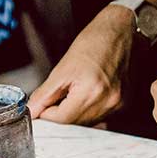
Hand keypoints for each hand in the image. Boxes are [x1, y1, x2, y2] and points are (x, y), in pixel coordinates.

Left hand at [29, 6, 134, 124]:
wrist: (119, 32)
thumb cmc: (93, 43)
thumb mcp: (62, 68)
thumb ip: (44, 94)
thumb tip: (32, 111)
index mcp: (92, 91)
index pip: (62, 120)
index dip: (48, 114)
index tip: (43, 105)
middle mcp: (108, 101)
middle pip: (76, 125)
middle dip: (61, 115)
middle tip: (59, 95)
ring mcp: (118, 104)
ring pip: (88, 124)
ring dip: (75, 114)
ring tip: (76, 91)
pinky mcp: (124, 104)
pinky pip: (100, 118)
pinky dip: (89, 111)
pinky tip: (88, 94)